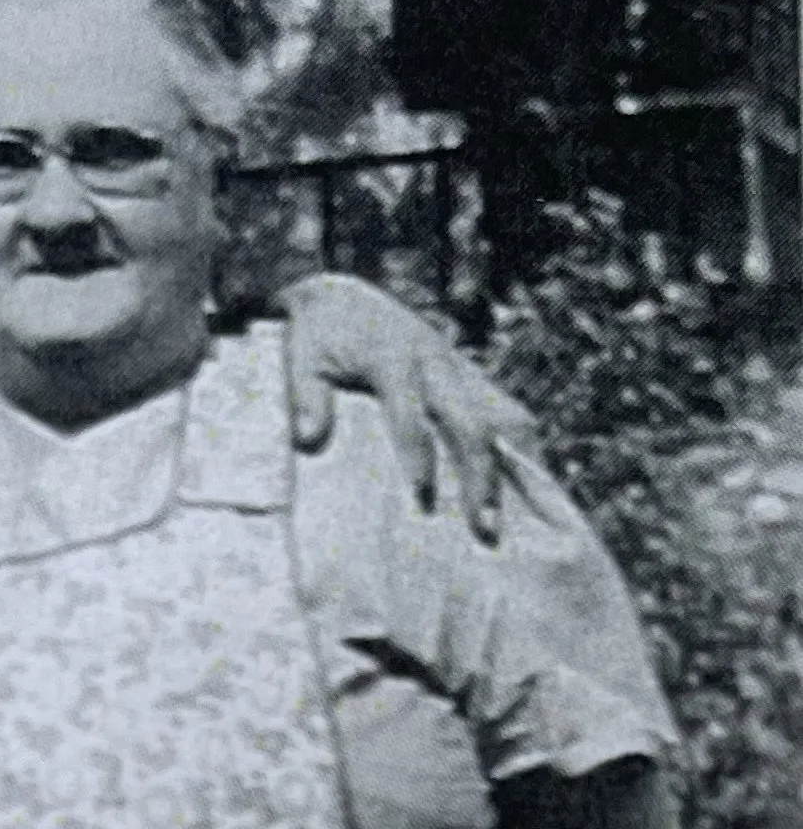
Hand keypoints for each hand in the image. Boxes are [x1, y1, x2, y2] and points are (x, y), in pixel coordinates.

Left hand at [278, 272, 535, 541]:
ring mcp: (459, 369)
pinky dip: (521, 451)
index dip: (419, 457)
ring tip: (520, 519)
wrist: (340, 298)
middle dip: (484, 476)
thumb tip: (309, 439)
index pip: (411, 413)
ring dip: (518, 466)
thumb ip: (305, 396)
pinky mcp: (469, 377)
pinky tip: (529, 492)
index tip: (423, 501)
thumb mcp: (300, 359)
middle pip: (473, 421)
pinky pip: (507, 413)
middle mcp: (436, 362)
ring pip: (505, 414)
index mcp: (393, 357)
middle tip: (488, 530)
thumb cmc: (316, 338)